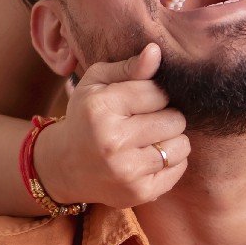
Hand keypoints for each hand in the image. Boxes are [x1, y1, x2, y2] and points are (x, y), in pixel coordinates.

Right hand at [33, 44, 189, 207]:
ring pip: (181, 145)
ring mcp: (127, 171)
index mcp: (101, 108)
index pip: (158, 92)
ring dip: (171, 139)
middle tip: (145, 121)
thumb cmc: (85, 117)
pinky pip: (179, 168)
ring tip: (149, 138)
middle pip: (174, 119)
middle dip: (165, 116)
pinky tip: (149, 157)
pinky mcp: (139, 193)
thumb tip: (156, 51)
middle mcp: (113, 141)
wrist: (65, 166)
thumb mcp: (97, 84)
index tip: (141, 101)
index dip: (155, 94)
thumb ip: (129, 67)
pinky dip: (171, 160)